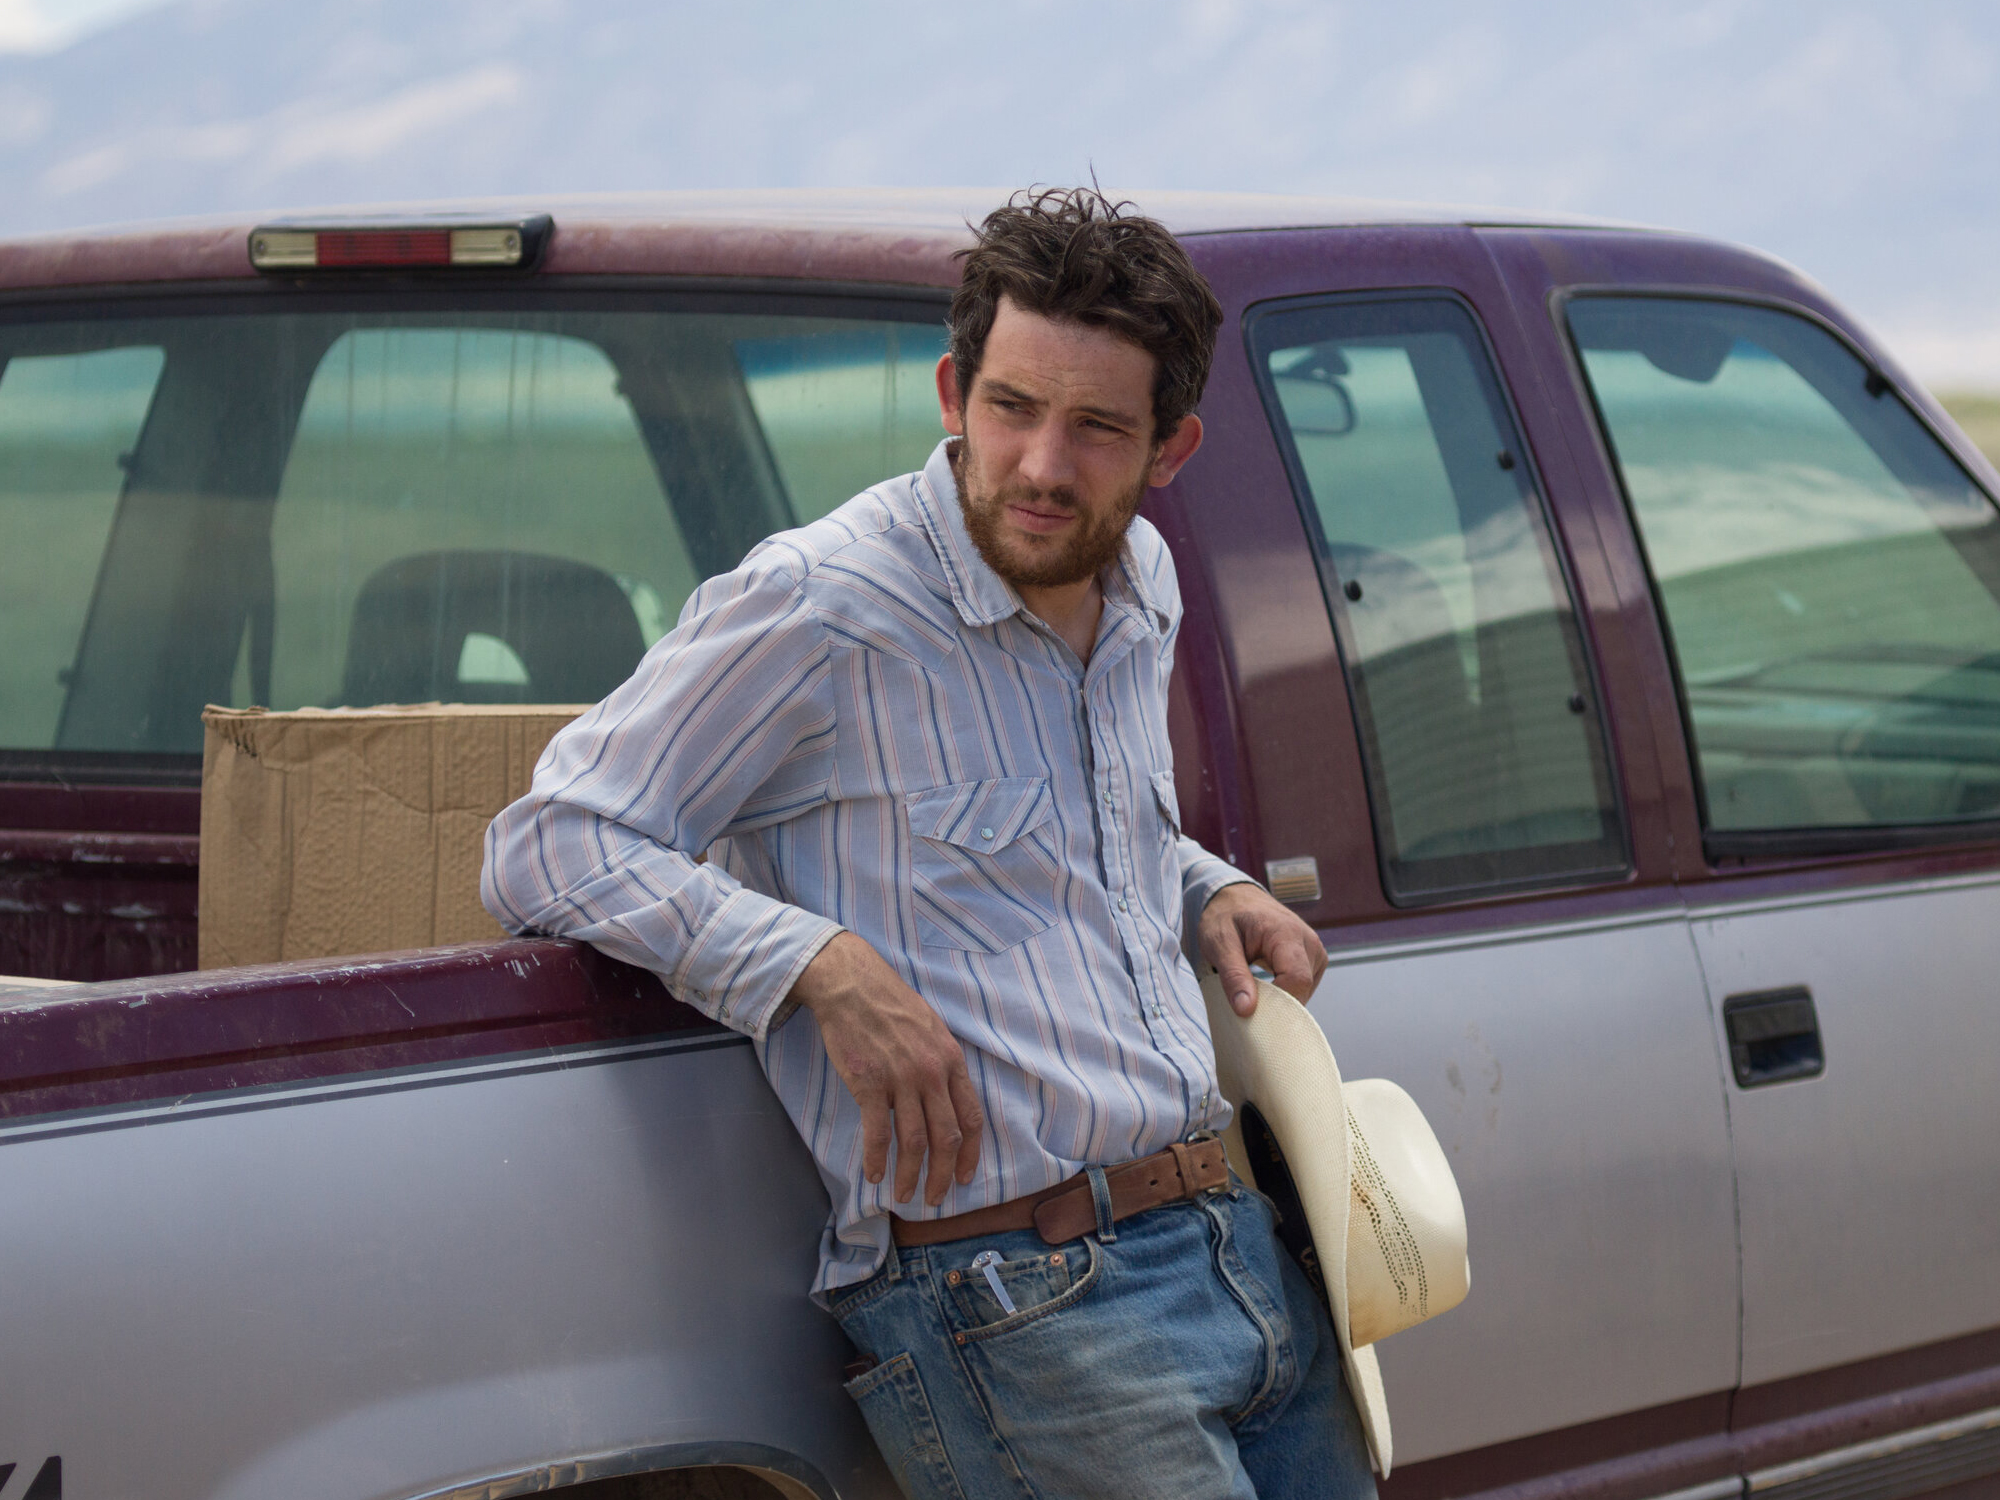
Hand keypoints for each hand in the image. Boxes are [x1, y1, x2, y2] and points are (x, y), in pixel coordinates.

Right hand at [789, 932, 983, 1206]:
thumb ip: (941, 1064)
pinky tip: (874, 1174)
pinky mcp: (869, 1083)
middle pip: (946, 1137)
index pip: (971, 1117)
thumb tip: (944, 1100)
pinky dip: (877, 1159)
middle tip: (936, 1199)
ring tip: (904, 1195)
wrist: (851, 984)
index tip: (965, 1176)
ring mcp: (901, 1079)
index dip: (971, 1153)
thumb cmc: (890, 1003)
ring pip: (914, 1141)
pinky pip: (878, 1132)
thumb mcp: (931, 1028)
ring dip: (910, 1175)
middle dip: (943, 1175)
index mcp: (951, 1059)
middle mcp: (931, 1072)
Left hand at [1198, 881, 1326, 1017]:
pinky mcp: (1313, 959)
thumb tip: (1246, 1010)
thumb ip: (1233, 976)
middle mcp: (1308, 941)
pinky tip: (1266, 985)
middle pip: (1302, 988)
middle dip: (1276, 1004)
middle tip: (1246, 1002)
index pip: (1297, 979)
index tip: (1251, 1010)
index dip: (1277, 1003)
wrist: (1235, 898)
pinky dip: (1285, 993)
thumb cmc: (1226, 916)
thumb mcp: (1219, 943)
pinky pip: (1304, 987)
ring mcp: (1315, 950)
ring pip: (1305, 991)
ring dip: (1280, 999)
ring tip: (1254, 987)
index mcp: (1286, 933)